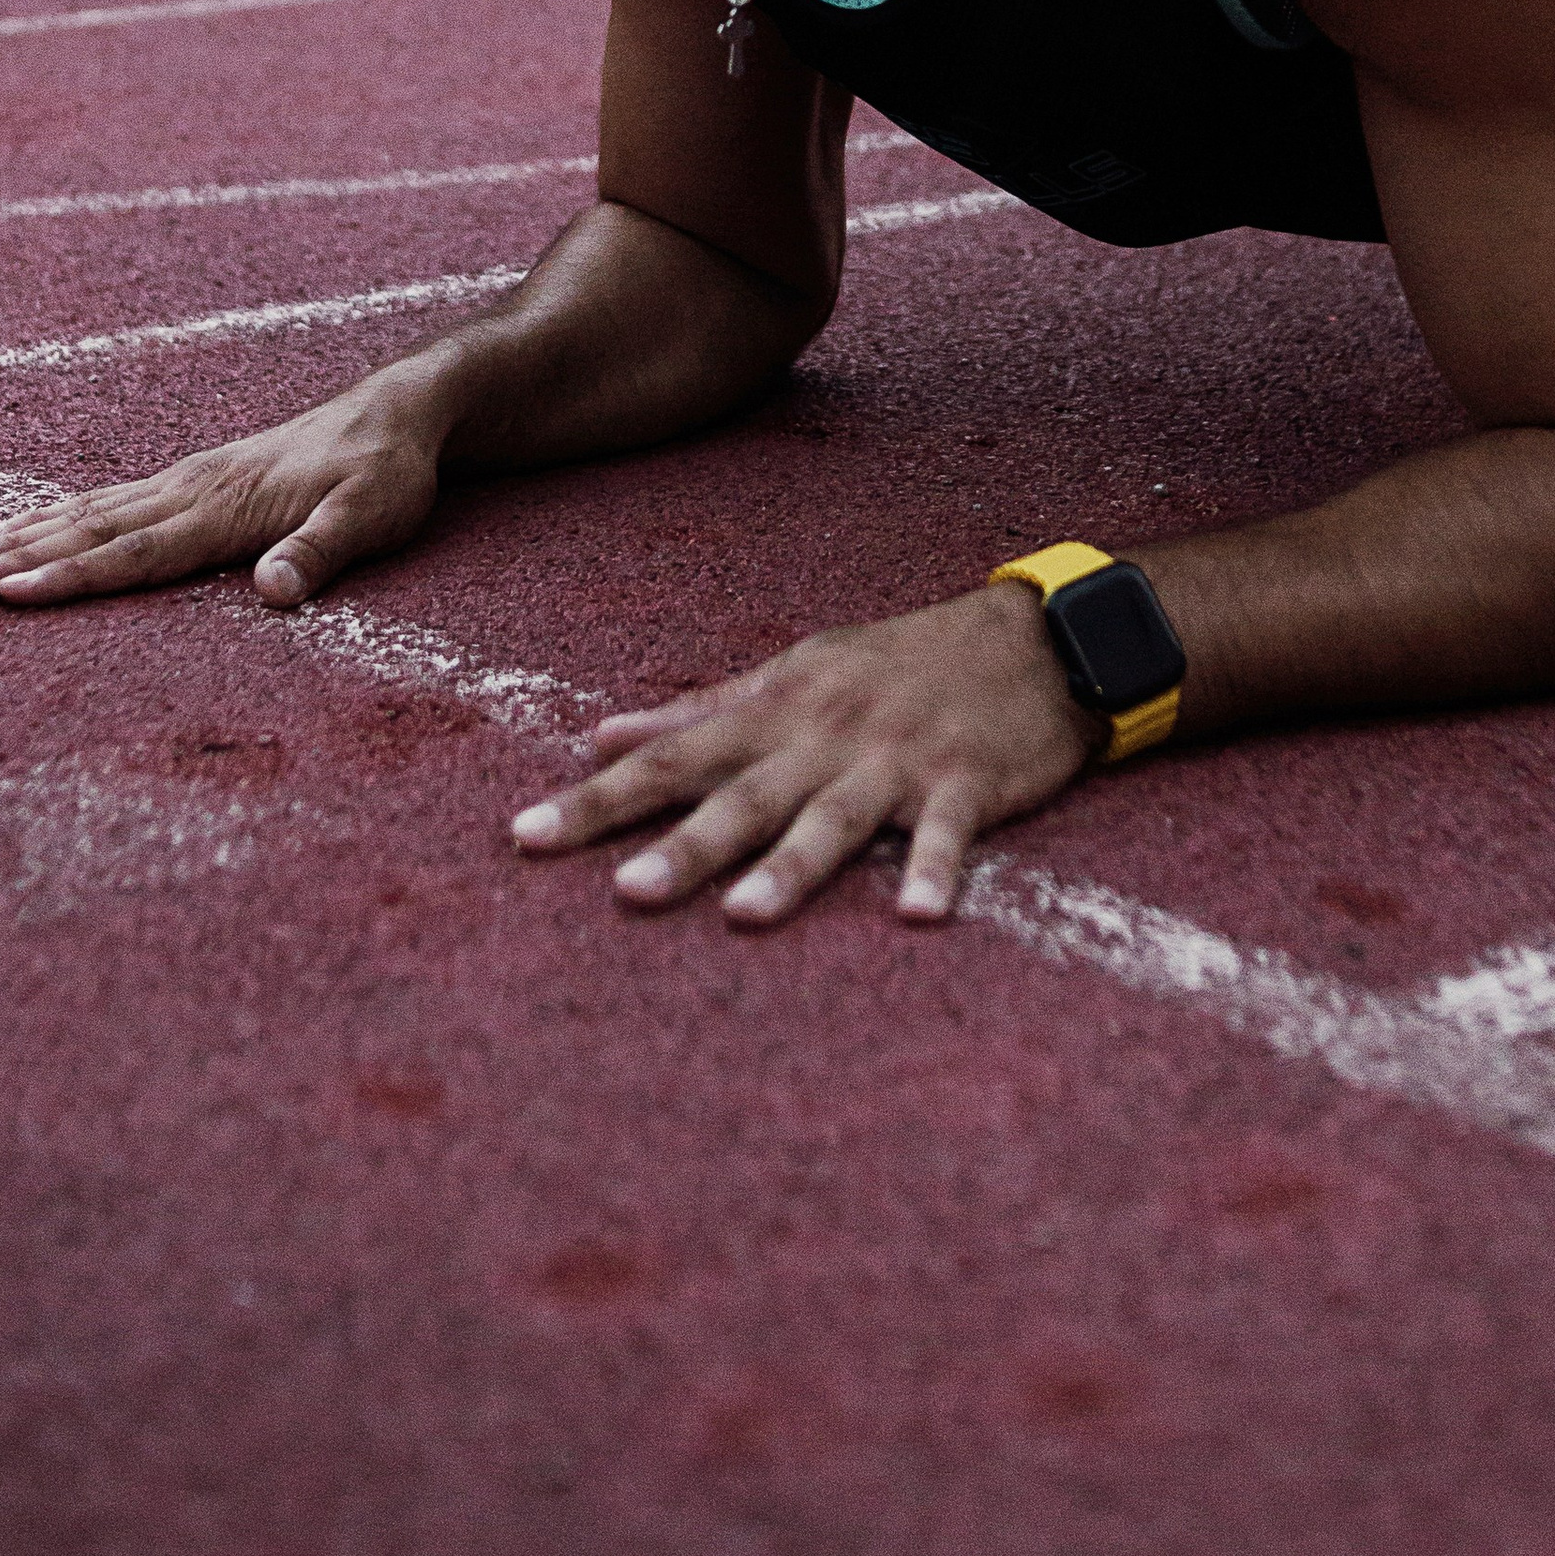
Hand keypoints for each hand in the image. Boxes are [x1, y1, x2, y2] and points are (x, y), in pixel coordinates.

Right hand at [0, 366, 448, 611]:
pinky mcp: (191, 479)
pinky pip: (107, 499)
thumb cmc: (386, 473)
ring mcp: (187, 481)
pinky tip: (24, 525)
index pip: (137, 552)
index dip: (74, 577)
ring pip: (88, 511)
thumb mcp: (373, 517)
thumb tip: (273, 594)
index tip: (11, 593)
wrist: (395, 412)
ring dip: (23, 534)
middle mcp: (192, 491)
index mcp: (226, 509)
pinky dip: (56, 514)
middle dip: (19, 557)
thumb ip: (321, 555)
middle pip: (92, 530)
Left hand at [509, 581, 1097, 925]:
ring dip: (791, 866)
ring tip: (745, 917)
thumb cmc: (901, 661)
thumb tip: (601, 735)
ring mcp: (896, 759)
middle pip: (742, 795)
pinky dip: (934, 871)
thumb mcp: (796, 671)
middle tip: (624, 893)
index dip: (597, 798)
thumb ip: (700, 708)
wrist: (1030, 638)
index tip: (524, 834)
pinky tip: (919, 916)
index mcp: (777, 710)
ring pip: (833, 818)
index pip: (670, 756)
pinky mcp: (966, 784)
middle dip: (683, 844)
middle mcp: (825, 735)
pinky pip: (945, 834)